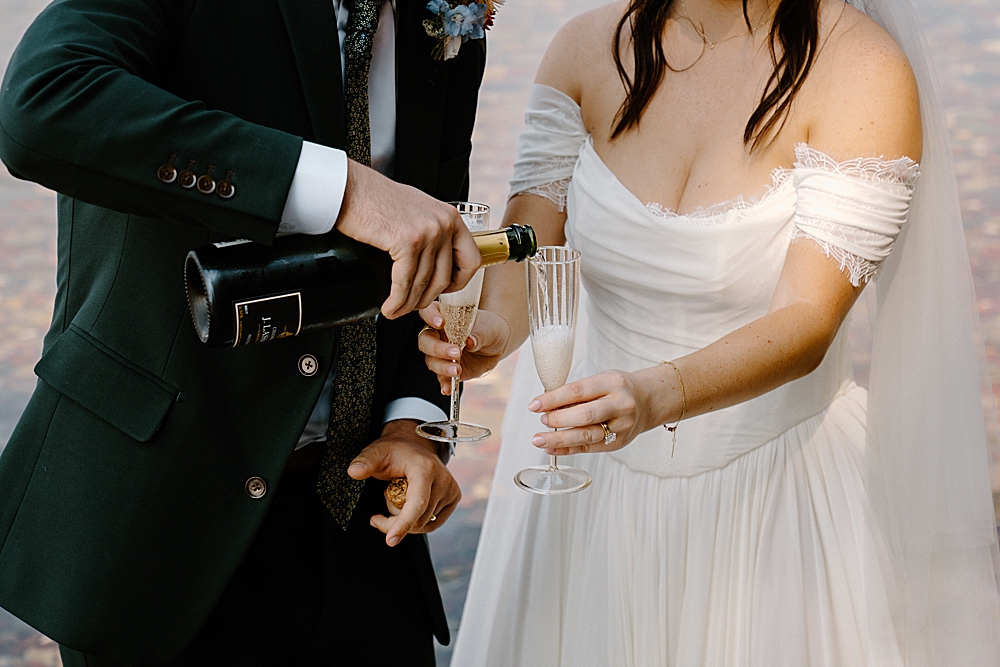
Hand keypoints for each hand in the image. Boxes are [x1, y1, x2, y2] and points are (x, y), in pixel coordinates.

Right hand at [336, 160, 480, 318]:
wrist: (352, 189)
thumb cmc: (378, 199)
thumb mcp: (419, 211)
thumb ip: (433, 232)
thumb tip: (435, 261)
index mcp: (451, 218)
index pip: (471, 260)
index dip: (460, 282)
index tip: (445, 290)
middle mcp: (444, 224)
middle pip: (445, 278)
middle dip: (427, 299)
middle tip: (413, 306)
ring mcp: (428, 233)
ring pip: (424, 284)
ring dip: (409, 305)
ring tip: (396, 310)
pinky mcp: (408, 242)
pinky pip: (405, 283)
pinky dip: (397, 300)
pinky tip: (389, 306)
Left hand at [348, 419, 460, 545]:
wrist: (414, 446)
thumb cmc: (395, 451)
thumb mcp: (376, 452)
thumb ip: (364, 461)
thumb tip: (354, 472)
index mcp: (425, 468)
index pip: (417, 503)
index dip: (403, 524)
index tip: (391, 540)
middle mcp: (443, 479)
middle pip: (417, 520)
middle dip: (393, 522)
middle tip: (379, 513)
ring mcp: (451, 489)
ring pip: (424, 525)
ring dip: (405, 520)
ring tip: (397, 499)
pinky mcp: (454, 498)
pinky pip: (432, 524)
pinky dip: (417, 521)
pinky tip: (408, 506)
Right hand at [418, 303, 509, 393]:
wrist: (496, 344)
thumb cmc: (489, 329)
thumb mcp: (489, 328)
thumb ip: (479, 333)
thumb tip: (469, 341)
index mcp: (444, 317)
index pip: (428, 312)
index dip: (431, 316)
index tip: (440, 323)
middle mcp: (438, 335)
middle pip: (426, 341)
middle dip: (438, 348)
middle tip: (456, 352)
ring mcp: (440, 354)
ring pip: (431, 360)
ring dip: (442, 367)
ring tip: (457, 370)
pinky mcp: (447, 370)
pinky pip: (441, 378)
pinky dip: (444, 384)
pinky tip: (448, 389)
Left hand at [526, 370, 653, 455]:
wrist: (648, 401)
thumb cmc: (619, 389)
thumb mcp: (601, 380)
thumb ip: (577, 393)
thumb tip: (546, 406)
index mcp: (612, 383)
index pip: (578, 391)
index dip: (553, 399)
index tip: (534, 405)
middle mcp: (620, 405)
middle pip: (584, 415)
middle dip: (558, 419)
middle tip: (542, 420)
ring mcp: (621, 426)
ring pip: (586, 436)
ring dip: (559, 439)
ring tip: (539, 439)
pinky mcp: (618, 442)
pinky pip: (589, 448)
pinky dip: (567, 449)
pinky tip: (551, 449)